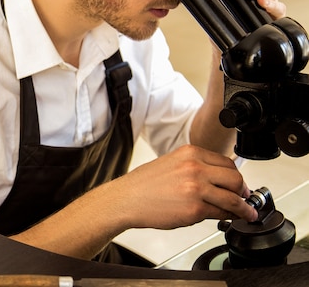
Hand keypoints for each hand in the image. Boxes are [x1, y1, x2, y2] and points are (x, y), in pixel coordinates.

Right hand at [117, 145, 257, 229]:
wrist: (127, 199)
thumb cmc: (144, 184)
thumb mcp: (172, 163)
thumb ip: (195, 167)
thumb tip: (218, 179)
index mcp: (190, 153)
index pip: (227, 163)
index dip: (237, 177)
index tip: (239, 185)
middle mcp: (195, 168)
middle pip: (235, 179)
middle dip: (243, 191)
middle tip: (244, 199)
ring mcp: (196, 188)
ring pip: (233, 198)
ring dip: (244, 209)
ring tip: (246, 214)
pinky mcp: (195, 209)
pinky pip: (220, 214)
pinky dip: (227, 218)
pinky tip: (226, 219)